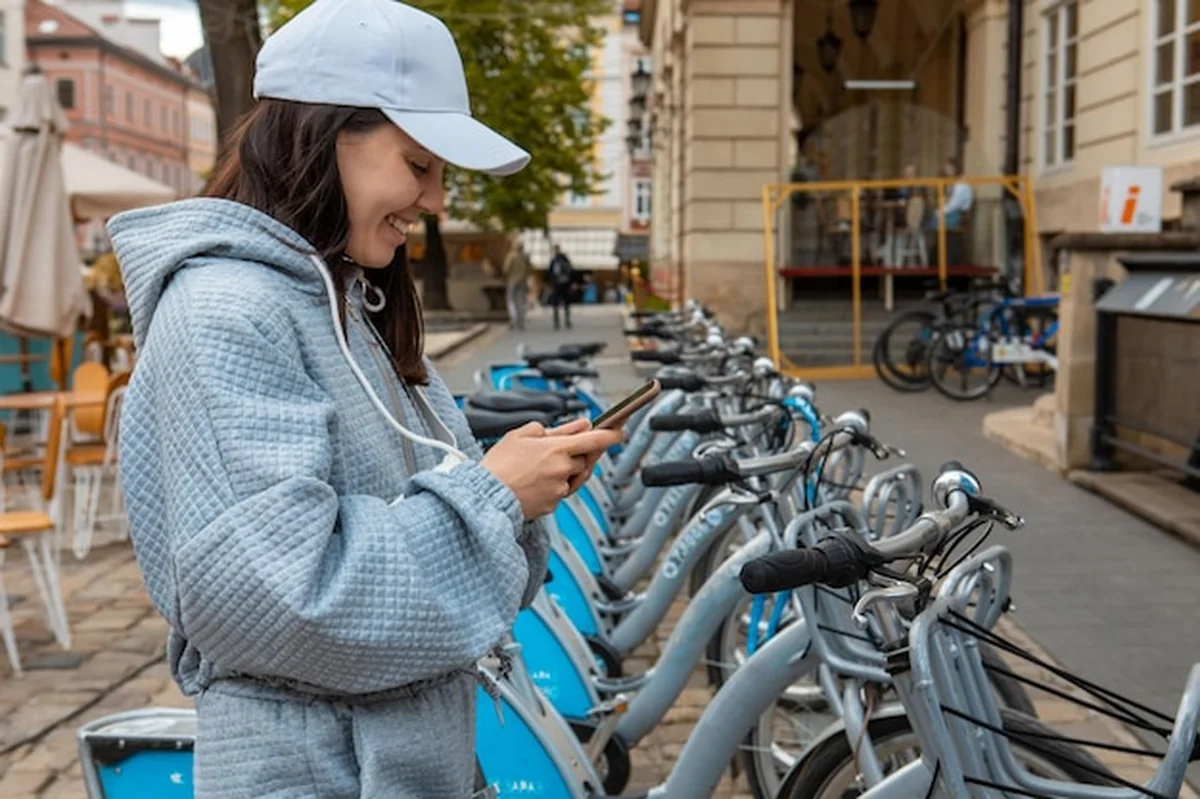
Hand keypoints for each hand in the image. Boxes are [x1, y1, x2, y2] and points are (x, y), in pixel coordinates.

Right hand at [481, 421, 622, 518]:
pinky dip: (553, 485)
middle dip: (576, 454)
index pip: (595, 440)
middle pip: (584, 459)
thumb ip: (555, 429)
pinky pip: (561, 492)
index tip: (620, 431)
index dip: (612, 435)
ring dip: (565, 470)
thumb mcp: (521, 435)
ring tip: (540, 467)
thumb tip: (579, 425)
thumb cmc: (499, 464)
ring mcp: (559, 490)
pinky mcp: (553, 505)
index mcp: (557, 449)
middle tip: (556, 450)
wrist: (485, 496)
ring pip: (573, 477)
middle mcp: (562, 470)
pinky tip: (535, 481)